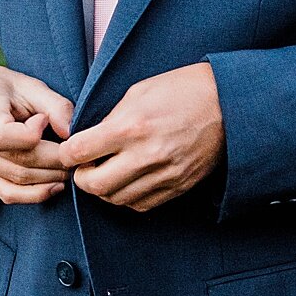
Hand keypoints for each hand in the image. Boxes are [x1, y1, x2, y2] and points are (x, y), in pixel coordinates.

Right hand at [0, 62, 73, 204]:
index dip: (31, 133)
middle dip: (54, 161)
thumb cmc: (0, 87)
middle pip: (18, 161)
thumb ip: (53, 105)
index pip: (2, 136)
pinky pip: (7, 193)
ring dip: (50, 178)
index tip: (44, 119)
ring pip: (17, 180)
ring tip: (70, 168)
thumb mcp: (28, 84)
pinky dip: (34, 195)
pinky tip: (54, 186)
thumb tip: (71, 133)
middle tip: (77, 155)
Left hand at [56, 62, 223, 211]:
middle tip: (84, 166)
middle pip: (94, 185)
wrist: (227, 104)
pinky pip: (140, 205)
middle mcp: (146, 155)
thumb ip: (110, 119)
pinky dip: (127, 197)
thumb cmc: (181, 90)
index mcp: (132, 126)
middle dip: (82, 178)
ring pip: (116, 199)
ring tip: (107, 172)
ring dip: (104, 189)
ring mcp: (164, 175)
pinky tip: (129, 180)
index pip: (80, 153)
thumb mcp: (138, 92)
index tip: (69, 151)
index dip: (67, 154)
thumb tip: (88, 140)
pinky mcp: (178, 187)